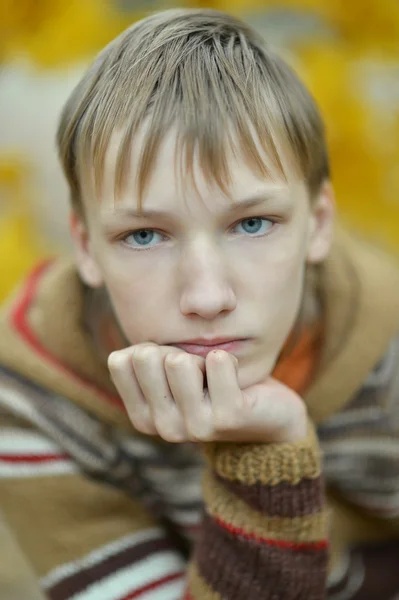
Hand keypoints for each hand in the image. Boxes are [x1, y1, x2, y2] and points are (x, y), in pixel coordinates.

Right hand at [108, 342, 307, 443]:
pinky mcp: (227, 417)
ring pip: (178, 360)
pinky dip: (228, 359)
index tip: (173, 368)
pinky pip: (217, 361)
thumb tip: (140, 352)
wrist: (268, 415)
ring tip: (217, 379)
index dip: (150, 350)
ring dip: (202, 358)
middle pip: (146, 356)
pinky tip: (236, 381)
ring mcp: (194, 426)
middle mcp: (163, 427)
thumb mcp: (169, 372)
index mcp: (142, 416)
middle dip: (176, 351)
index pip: (121, 360)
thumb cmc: (212, 383)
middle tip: (199, 374)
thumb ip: (144, 360)